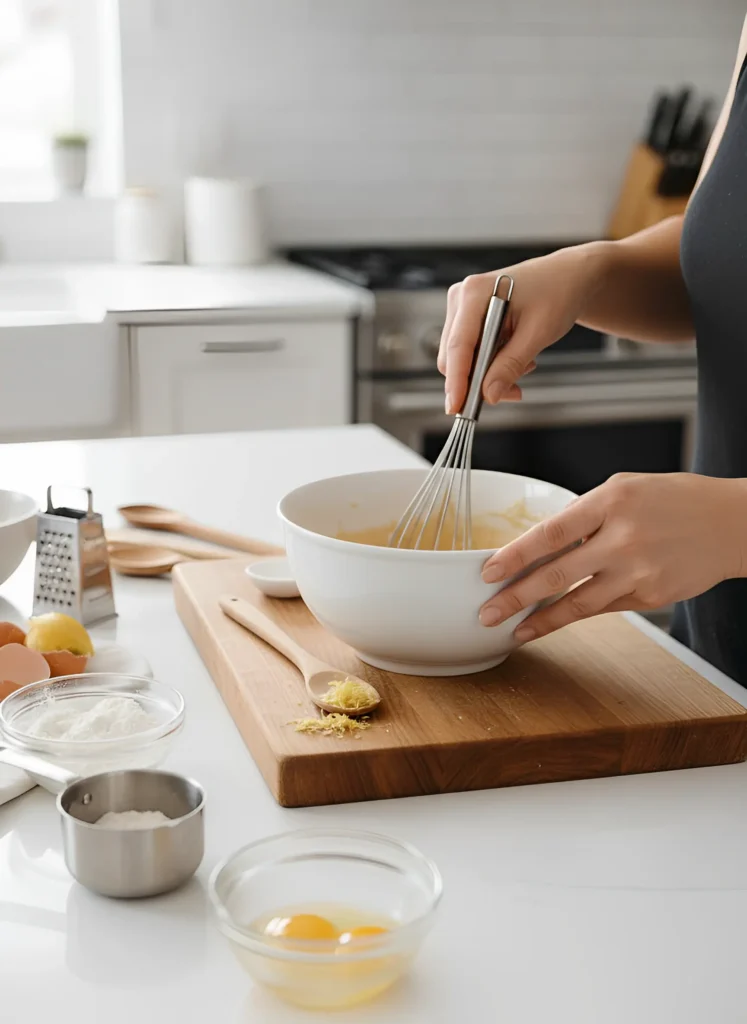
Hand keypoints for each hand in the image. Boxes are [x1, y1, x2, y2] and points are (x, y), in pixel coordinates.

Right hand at [438, 243, 605, 414]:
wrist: (567, 277)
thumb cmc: (556, 293)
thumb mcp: (538, 333)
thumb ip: (510, 365)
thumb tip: (490, 394)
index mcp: (475, 293)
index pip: (458, 346)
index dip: (456, 381)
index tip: (457, 408)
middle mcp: (462, 298)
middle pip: (453, 356)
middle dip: (478, 380)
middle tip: (512, 392)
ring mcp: (462, 308)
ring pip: (460, 359)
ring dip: (488, 373)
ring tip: (523, 366)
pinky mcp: (468, 318)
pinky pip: (470, 352)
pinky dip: (490, 364)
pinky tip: (514, 357)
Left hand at [479, 473, 746, 641]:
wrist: (730, 524)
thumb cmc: (674, 500)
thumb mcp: (625, 489)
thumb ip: (584, 513)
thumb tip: (541, 542)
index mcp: (611, 502)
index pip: (551, 533)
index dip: (516, 555)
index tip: (488, 571)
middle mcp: (623, 539)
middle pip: (556, 575)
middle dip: (515, 598)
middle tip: (486, 612)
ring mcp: (638, 572)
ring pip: (578, 604)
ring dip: (540, 620)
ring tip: (512, 630)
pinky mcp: (651, 598)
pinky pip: (602, 608)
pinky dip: (573, 617)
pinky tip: (549, 624)